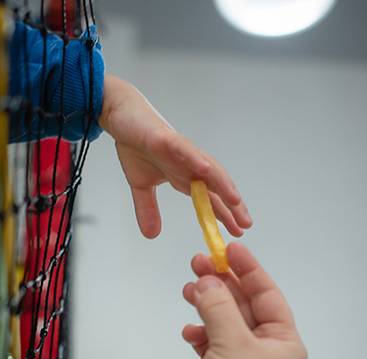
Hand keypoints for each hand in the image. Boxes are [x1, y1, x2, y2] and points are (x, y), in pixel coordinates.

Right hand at [98, 75, 251, 238]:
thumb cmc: (135, 145)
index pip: (210, 198)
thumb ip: (148, 209)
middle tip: (245, 224)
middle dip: (231, 205)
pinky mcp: (166, 138)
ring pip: (207, 168)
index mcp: (184, 176)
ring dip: (222, 184)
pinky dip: (195, 159)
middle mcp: (189, 164)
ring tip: (235, 201)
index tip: (238, 232)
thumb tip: (151, 235)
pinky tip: (206, 170)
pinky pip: (184, 149)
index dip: (224, 215)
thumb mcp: (141, 185)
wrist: (121, 116)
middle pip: (216, 186)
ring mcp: (181, 151)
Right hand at [180, 243, 305, 358]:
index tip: (228, 248)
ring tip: (187, 290)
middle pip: (243, 305)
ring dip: (207, 305)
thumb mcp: (233, 344)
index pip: (267, 293)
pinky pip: (211, 343)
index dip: (248, 268)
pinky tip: (189, 330)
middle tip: (196, 262)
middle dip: (221, 283)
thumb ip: (219, 306)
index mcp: (283, 341)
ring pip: (224, 322)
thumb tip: (207, 280)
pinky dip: (200, 333)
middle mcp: (266, 349)